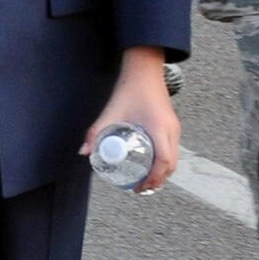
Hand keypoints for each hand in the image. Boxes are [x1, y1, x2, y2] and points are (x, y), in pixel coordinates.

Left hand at [80, 48, 179, 192]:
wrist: (145, 71)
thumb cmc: (130, 90)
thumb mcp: (111, 112)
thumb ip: (96, 132)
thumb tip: (84, 152)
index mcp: (159, 129)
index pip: (163, 161)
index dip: (153, 178)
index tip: (140, 186)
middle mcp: (171, 130)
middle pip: (172, 164)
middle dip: (158, 180)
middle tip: (140, 188)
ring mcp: (175, 128)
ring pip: (175, 158)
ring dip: (163, 172)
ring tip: (146, 180)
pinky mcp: (173, 125)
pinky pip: (173, 149)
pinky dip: (165, 161)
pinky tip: (152, 163)